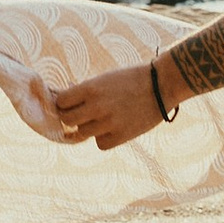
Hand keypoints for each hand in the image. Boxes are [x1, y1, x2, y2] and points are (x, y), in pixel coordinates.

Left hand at [46, 62, 167, 152]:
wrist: (162, 86)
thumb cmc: (132, 79)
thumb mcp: (105, 79)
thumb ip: (86, 91)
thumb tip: (65, 101)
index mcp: (91, 88)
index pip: (61, 102)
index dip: (64, 103)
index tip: (70, 104)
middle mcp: (97, 106)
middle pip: (67, 119)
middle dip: (71, 117)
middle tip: (80, 114)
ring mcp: (108, 123)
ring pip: (82, 133)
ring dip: (88, 127)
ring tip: (101, 119)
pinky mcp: (121, 136)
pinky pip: (100, 144)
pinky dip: (103, 138)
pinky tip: (112, 129)